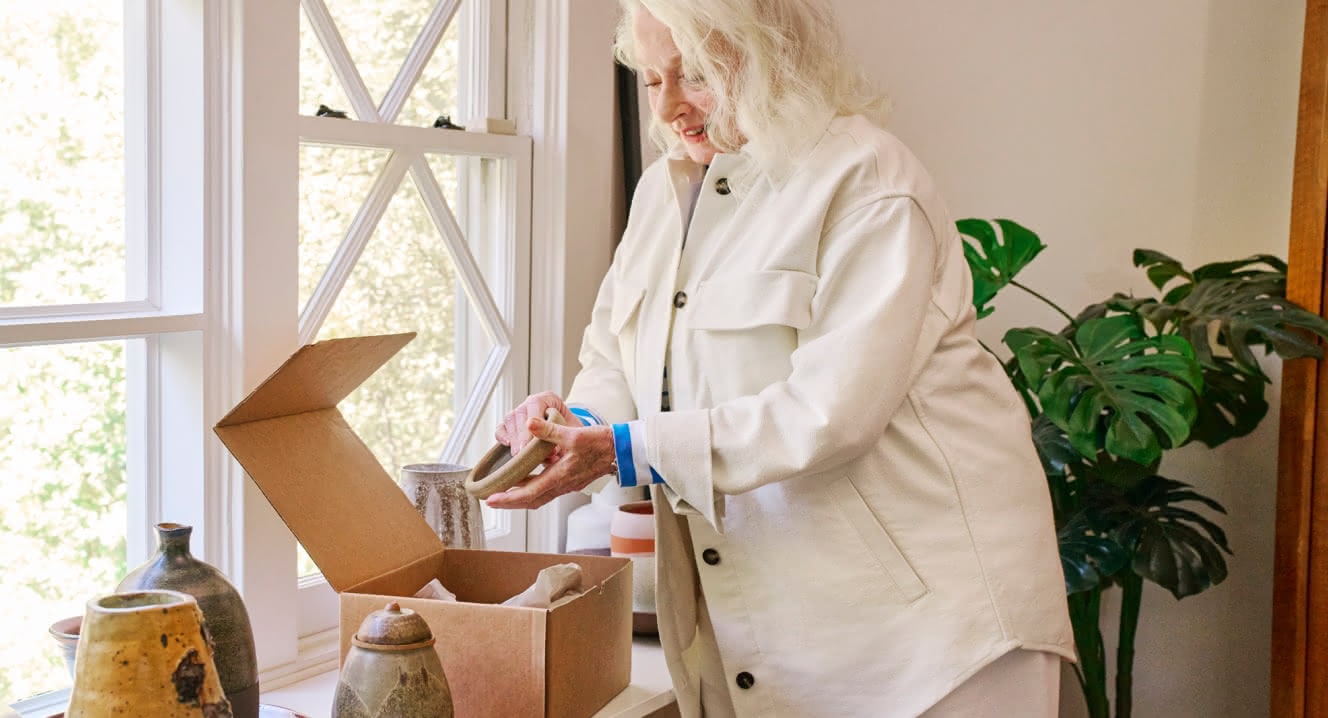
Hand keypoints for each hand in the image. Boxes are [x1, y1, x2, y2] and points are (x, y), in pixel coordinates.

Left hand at [486, 416, 616, 509]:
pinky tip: (527, 482)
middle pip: (531, 501)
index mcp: (560, 476)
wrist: (622, 450)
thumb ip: (549, 431)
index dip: (509, 498)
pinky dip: (533, 490)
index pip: (529, 493)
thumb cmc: (601, 443)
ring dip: (521, 498)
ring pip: (539, 497)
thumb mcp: (574, 434)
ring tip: (504, 494)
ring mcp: (568, 485)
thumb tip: (529, 423)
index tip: (491, 499)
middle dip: (510, 503)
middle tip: (491, 501)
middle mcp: (563, 485)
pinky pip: (547, 491)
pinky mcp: (571, 481)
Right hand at [497, 392, 577, 456]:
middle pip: (520, 413)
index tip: (534, 438)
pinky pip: (501, 429)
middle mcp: (531, 404)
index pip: (535, 404)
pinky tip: (509, 446)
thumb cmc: (571, 433)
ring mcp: (519, 413)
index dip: (533, 421)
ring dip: (514, 439)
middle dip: (521, 435)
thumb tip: (551, 452)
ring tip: (521, 454)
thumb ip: (562, 438)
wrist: (570, 437)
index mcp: (547, 399)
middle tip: (524, 451)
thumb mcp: (572, 432)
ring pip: (509, 421)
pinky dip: (503, 438)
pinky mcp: (511, 426)